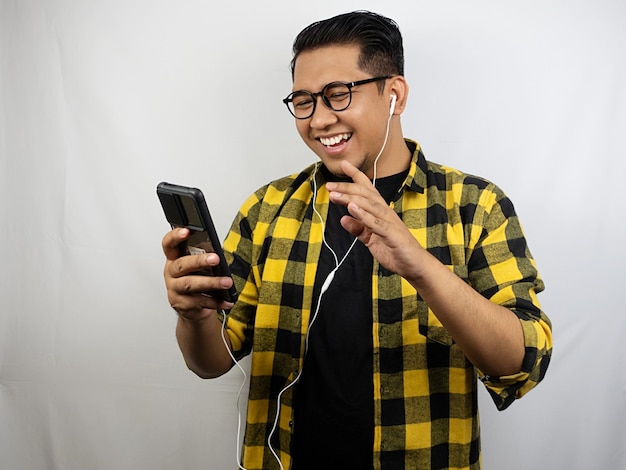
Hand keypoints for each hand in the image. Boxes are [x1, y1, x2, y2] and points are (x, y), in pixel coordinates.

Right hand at [162, 227, 234, 321]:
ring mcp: (175, 290)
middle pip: (182, 265)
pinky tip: (226, 300)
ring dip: (211, 283)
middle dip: (199, 261)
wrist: (192, 307)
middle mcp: (171, 273)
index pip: (169, 244)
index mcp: (174, 258)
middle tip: (215, 259)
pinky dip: (215, 302)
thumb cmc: (196, 279)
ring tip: (226, 282)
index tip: (186, 231)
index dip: (175, 236)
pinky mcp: (182, 305)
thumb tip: (214, 250)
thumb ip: (204, 253)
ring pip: (191, 285)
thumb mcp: (198, 263)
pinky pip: (200, 302)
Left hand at [326, 160, 424, 281]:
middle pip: (365, 194)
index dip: (356, 176)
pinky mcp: (391, 234)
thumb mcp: (370, 239)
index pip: (367, 189)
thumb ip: (358, 228)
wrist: (414, 265)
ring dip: (350, 199)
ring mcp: (389, 222)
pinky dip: (363, 215)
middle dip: (346, 188)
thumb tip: (344, 219)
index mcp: (380, 212)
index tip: (344, 165)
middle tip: (329, 185)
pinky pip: (375, 223)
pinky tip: (351, 209)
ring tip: (335, 195)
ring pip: (368, 205)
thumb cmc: (396, 250)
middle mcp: (385, 213)